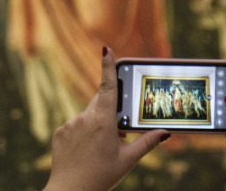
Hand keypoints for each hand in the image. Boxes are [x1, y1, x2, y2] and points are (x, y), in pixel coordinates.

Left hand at [44, 48, 169, 190]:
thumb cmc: (100, 178)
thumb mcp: (127, 160)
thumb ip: (147, 143)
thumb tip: (166, 132)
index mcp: (102, 121)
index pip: (107, 87)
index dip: (108, 67)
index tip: (106, 49)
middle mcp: (84, 118)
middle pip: (100, 102)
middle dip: (110, 110)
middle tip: (117, 131)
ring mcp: (69, 125)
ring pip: (87, 116)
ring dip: (96, 125)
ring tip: (99, 149)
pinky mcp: (59, 133)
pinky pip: (74, 126)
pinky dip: (82, 133)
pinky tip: (84, 152)